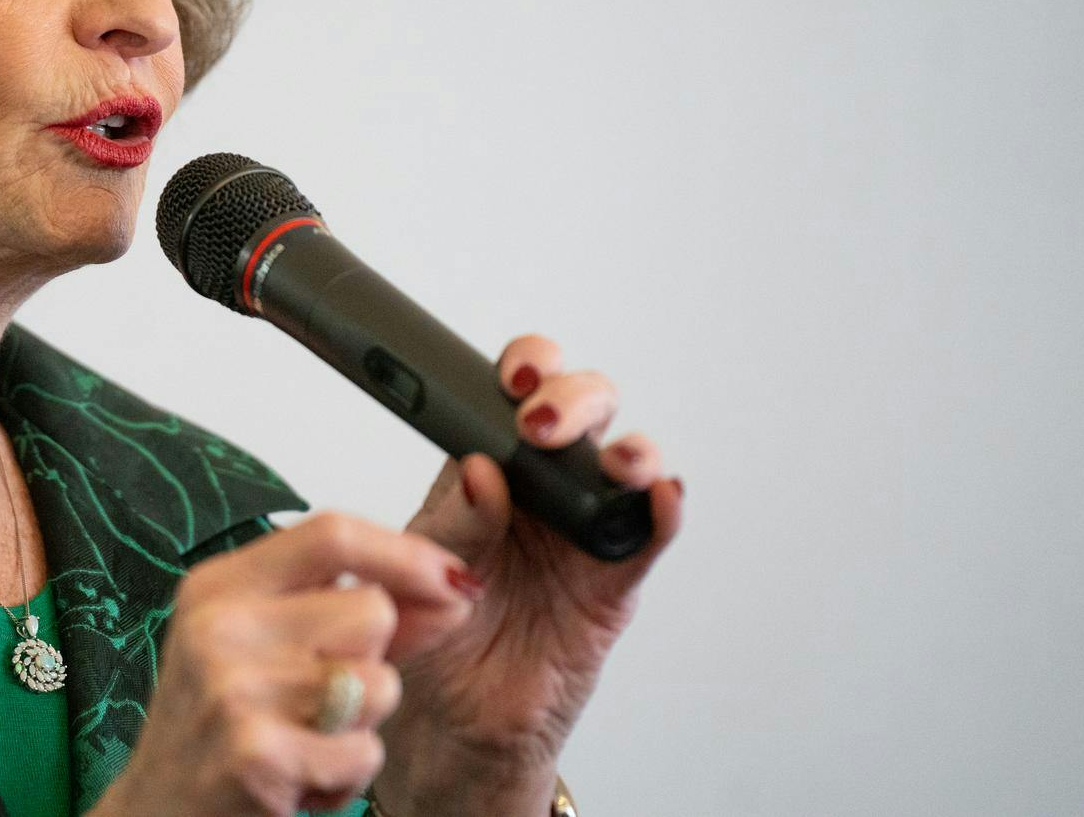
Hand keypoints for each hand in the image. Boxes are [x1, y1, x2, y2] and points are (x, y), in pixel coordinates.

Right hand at [95, 512, 482, 816]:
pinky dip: (348, 775)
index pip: (332, 534)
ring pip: (378, 684)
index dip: (406, 552)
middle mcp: (220, 627)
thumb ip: (350, 611)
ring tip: (306, 739)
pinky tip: (301, 778)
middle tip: (317, 698)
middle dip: (373, 660)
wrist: (158, 810)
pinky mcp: (257, 755)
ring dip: (362, 725)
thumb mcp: (262, 646)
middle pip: (371, 611)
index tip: (451, 577)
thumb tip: (454, 587)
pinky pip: (364, 752)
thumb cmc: (217, 725)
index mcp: (219, 586)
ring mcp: (234, 690)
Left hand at [376, 334, 685, 811]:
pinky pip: (647, 540)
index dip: (526, 367)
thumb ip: (452, 521)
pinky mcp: (613, 582)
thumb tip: (481, 471)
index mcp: (489, 463)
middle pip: (583, 410)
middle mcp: (544, 485)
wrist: (453, 716)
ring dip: (631, 451)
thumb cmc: (433, 627)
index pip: (516, 393)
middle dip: (573, 400)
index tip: (514, 376)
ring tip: (615, 462)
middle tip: (540, 428)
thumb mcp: (421, 566)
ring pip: (628, 465)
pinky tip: (661, 499)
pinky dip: (662, 514)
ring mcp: (584, 530)